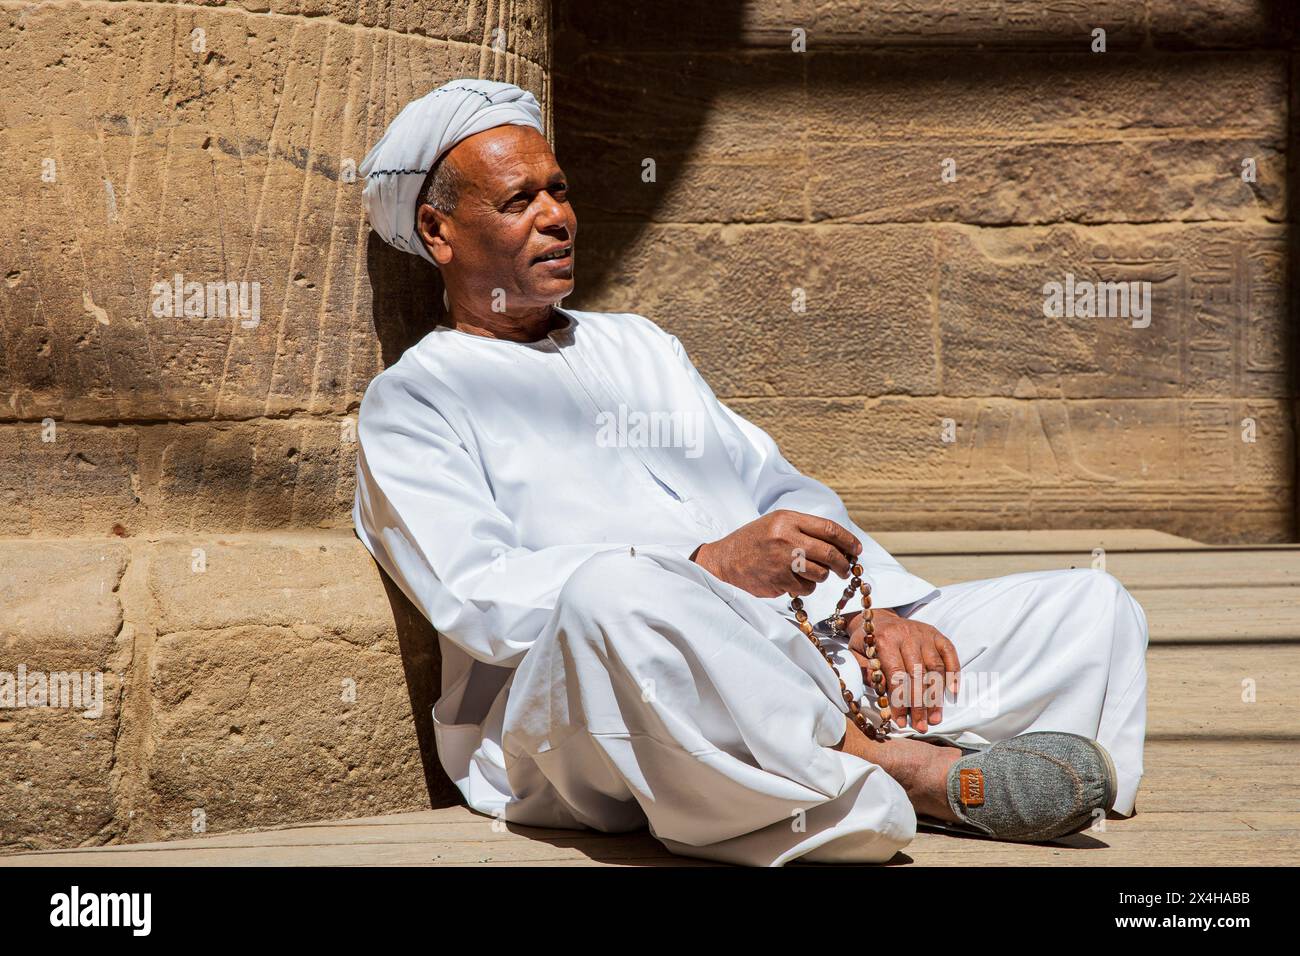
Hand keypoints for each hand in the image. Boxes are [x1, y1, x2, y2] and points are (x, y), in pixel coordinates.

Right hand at [691, 510, 861, 598]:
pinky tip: (793, 581)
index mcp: (787, 519)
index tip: (857, 549)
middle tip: (846, 569)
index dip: (848, 540)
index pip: (828, 528)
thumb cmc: (753, 542)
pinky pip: (806, 588)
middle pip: (830, 553)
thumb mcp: (776, 524)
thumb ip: (804, 530)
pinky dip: (805, 587)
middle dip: (843, 563)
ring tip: (810, 573)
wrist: (724, 562)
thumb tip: (841, 545)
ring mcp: (782, 561)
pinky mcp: (779, 581)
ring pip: (821, 573)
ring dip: (822, 576)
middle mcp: (786, 538)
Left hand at [846, 607, 959, 731]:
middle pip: (918, 674)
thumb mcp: (857, 654)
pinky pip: (949, 653)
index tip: (901, 721)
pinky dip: (953, 672)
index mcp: (884, 640)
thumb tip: (883, 690)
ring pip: (935, 667)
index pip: (896, 675)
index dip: (899, 700)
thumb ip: (868, 672)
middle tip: (921, 725)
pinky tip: (952, 692)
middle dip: (920, 704)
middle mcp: (906, 634)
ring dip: (936, 696)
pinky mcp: (936, 633)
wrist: (879, 617)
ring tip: (935, 718)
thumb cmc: (868, 642)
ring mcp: (924, 633)